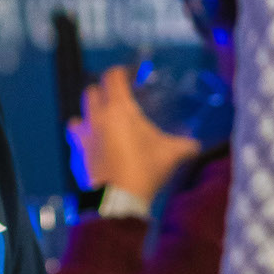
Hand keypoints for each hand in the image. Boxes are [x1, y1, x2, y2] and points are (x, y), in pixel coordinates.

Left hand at [67, 65, 200, 203]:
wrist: (118, 201)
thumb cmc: (144, 169)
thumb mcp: (170, 155)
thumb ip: (185, 146)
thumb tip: (197, 145)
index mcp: (118, 109)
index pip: (112, 77)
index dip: (120, 73)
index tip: (129, 76)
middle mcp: (97, 118)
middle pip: (91, 92)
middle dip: (102, 92)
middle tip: (117, 101)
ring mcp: (84, 137)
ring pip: (78, 116)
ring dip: (88, 116)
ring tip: (102, 125)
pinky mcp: (77, 156)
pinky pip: (76, 141)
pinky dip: (84, 141)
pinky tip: (96, 150)